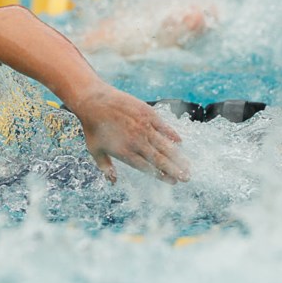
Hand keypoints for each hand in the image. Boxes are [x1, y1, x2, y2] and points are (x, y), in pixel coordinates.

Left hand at [73, 86, 190, 184]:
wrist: (94, 101)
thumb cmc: (93, 127)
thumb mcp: (94, 150)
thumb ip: (106, 167)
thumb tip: (113, 182)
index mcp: (125, 153)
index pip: (148, 168)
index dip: (162, 176)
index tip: (173, 182)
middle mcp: (136, 142)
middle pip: (160, 159)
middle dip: (175, 170)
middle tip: (187, 178)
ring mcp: (144, 127)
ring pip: (165, 145)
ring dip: (178, 157)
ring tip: (188, 166)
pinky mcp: (147, 114)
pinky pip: (164, 127)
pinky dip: (173, 135)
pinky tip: (180, 142)